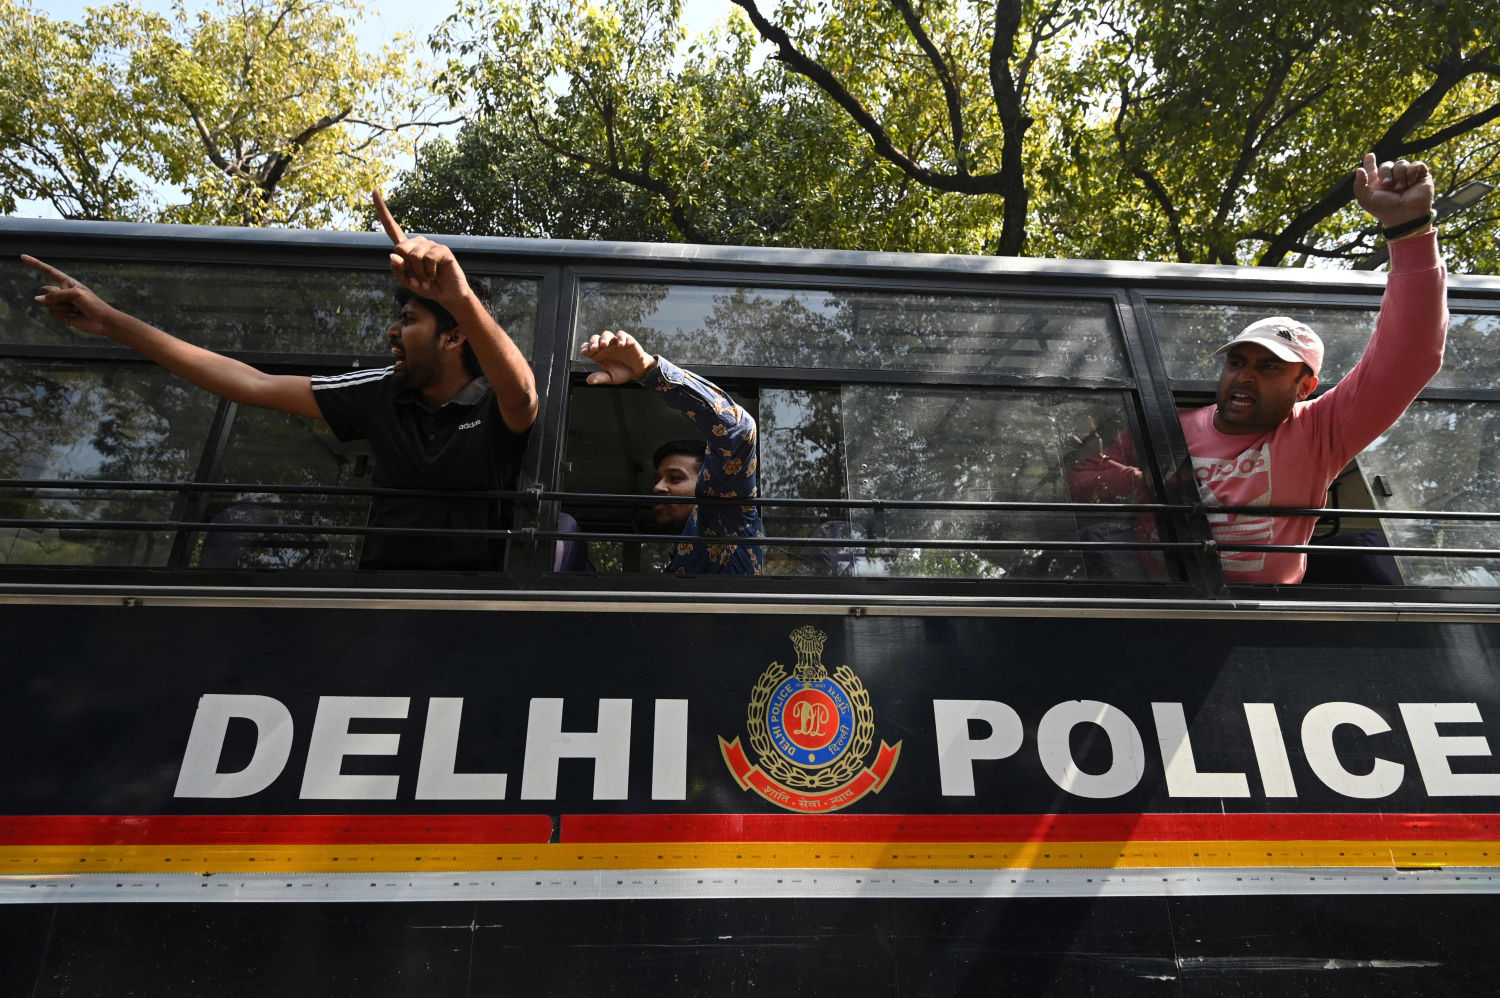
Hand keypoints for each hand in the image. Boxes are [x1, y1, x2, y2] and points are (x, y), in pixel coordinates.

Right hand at [23, 255, 114, 336]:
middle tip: (74, 303)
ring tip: (76, 309)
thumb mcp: (76, 294)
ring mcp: (61, 302)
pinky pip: (52, 313)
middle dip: (58, 298)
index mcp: (67, 282)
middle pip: (46, 292)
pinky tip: (74, 316)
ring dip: (63, 308)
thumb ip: (56, 295)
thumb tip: (38, 300)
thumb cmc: (93, 304)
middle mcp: (62, 291)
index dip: (35, 264)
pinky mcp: (61, 314)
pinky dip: (63, 315)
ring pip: (48, 304)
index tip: (22, 256)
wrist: (102, 321)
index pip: (48, 271)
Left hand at [373, 189, 470, 305]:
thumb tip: (393, 254)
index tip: (373, 191)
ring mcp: (431, 244)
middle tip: (417, 279)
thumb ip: (398, 270)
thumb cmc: (426, 287)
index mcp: (406, 247)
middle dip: (407, 268)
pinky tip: (435, 275)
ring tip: (427, 279)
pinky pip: (429, 258)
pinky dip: (429, 272)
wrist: (447, 295)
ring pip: (414, 255)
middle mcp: (418, 242)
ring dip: (419, 273)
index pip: (391, 226)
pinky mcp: (442, 250)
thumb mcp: (407, 282)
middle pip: (400, 248)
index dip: (382, 210)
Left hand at [580, 330, 655, 383]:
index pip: (588, 347)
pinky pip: (621, 334)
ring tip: (604, 345)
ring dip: (604, 338)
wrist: (638, 371)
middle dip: (593, 342)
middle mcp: (606, 347)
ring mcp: (615, 342)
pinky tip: (620, 345)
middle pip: (595, 339)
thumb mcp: (611, 378)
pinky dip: (620, 338)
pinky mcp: (626, 340)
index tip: (584, 352)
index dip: (585, 348)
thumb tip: (588, 381)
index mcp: (599, 354)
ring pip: (607, 334)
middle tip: (594, 348)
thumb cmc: (623, 373)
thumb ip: (600, 378)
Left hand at [1354, 153, 1434, 227]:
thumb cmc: (1384, 208)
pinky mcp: (1421, 176)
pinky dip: (1412, 173)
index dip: (1370, 162)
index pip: (1373, 169)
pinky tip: (1411, 183)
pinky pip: (1416, 164)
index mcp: (1378, 184)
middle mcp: (1392, 179)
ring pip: (1401, 163)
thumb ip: (1359, 184)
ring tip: (1401, 188)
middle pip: (1386, 164)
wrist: (1405, 214)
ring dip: (1399, 176)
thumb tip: (1359, 169)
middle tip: (1387, 184)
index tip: (1369, 156)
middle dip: (1385, 172)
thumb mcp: (1366, 199)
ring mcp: (1407, 177)